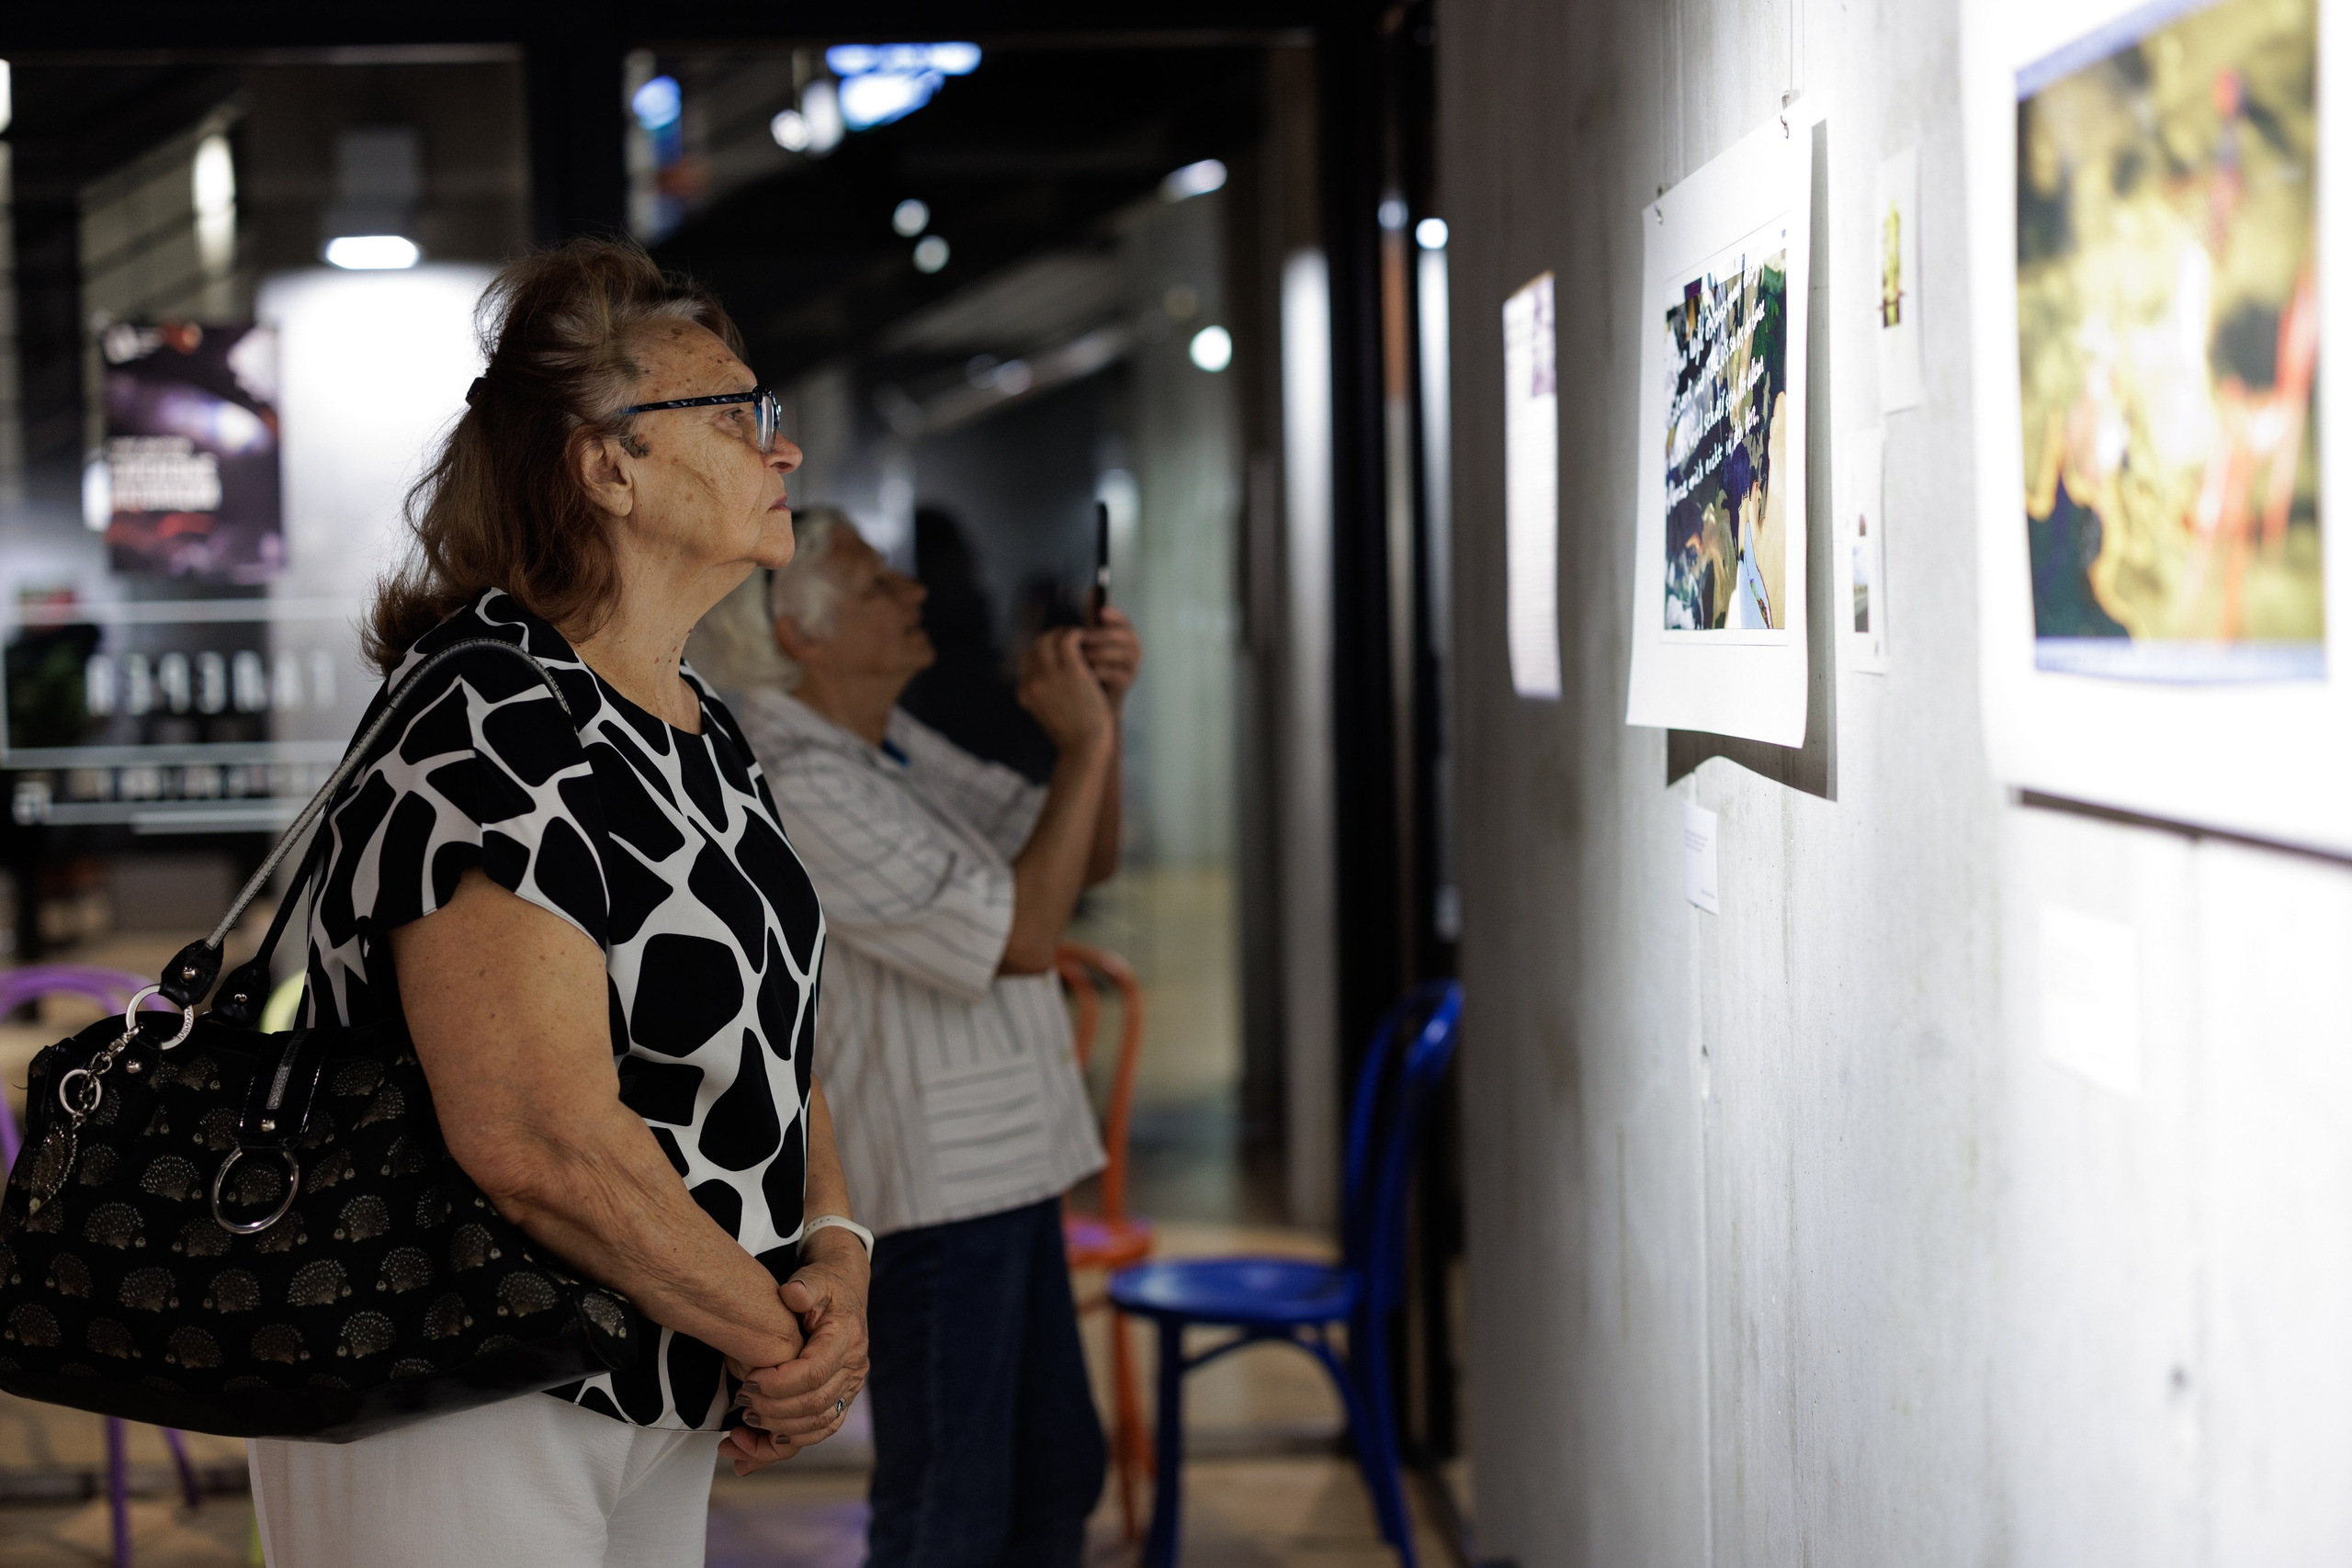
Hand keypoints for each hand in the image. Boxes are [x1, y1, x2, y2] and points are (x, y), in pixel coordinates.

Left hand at [724, 1230, 871, 1473]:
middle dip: (772, 1410)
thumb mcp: (813, 1277)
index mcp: (847, 1339)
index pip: (813, 1374)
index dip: (778, 1385)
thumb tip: (792, 1294)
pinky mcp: (840, 1399)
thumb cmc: (824, 1284)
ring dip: (777, 1433)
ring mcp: (850, 1387)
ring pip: (818, 1426)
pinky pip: (818, 1432)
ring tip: (741, 1426)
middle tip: (740, 1402)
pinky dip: (787, 1445)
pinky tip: (758, 1445)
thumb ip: (803, 1287)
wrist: (844, 1287)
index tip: (748, 1382)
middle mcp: (853, 1368)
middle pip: (815, 1405)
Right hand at [1017, 628, 1111, 754]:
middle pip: (1037, 645)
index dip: (1044, 651)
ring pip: (1051, 637)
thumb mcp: (1050, 715)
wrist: (1085, 749)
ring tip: (1081, 638)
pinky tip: (1087, 639)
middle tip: (1072, 640)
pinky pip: (1069, 639)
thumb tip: (1054, 682)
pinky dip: (1077, 634)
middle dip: (1053, 638)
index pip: (1027, 659)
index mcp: (1024, 693)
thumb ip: (1046, 696)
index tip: (1060, 651)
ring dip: (1065, 633)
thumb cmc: (1074, 736)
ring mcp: (1049, 675)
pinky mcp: (1071, 671)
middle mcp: (1032, 682)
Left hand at [1079, 606, 1140, 705]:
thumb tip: (1093, 588)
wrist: (1095, 697)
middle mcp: (1133, 648)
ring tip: (1080, 656)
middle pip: (1124, 636)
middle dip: (1101, 635)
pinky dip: (1100, 672)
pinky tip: (1087, 672)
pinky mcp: (1128, 683)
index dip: (1115, 614)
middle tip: (1082, 638)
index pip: (1125, 621)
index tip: (1102, 611)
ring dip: (1098, 654)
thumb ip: (1092, 616)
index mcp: (1125, 634)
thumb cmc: (1091, 663)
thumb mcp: (1090, 638)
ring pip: (1120, 655)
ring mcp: (1133, 666)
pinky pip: (1116, 675)